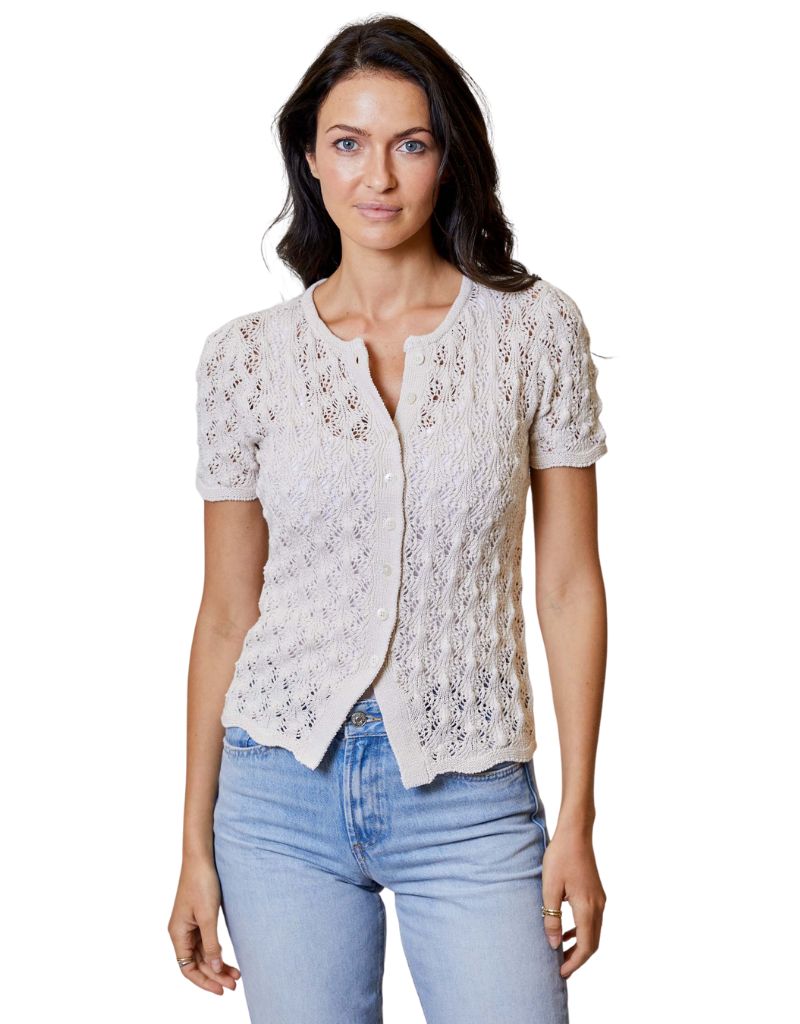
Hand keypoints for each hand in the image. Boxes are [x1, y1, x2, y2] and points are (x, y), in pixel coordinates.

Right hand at [167, 856, 241, 994]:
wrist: (202, 857)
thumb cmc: (202, 882)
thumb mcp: (208, 916)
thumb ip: (211, 944)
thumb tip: (213, 970)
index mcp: (177, 933)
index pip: (188, 968)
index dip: (203, 981)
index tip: (221, 990)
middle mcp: (181, 932)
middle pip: (197, 963)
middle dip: (215, 975)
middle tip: (235, 984)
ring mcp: (190, 925)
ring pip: (203, 954)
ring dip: (218, 965)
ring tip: (236, 974)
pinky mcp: (199, 917)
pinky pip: (206, 942)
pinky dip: (217, 951)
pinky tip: (227, 958)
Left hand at [540, 825, 605, 978]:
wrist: (575, 833)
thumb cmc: (560, 857)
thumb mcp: (549, 888)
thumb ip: (551, 917)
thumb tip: (553, 944)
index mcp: (587, 907)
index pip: (586, 946)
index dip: (574, 962)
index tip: (561, 973)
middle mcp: (598, 906)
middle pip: (593, 943)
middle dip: (578, 958)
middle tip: (561, 969)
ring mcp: (600, 899)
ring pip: (594, 932)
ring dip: (580, 945)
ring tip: (561, 953)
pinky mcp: (596, 892)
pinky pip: (592, 920)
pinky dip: (581, 931)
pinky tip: (566, 931)